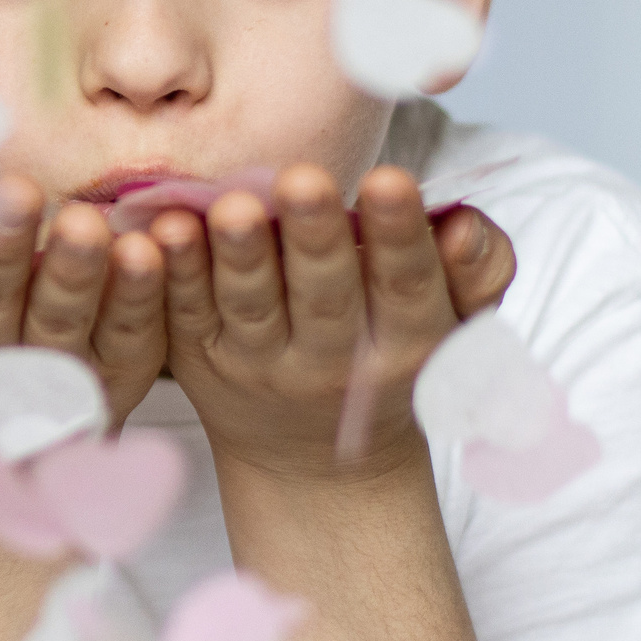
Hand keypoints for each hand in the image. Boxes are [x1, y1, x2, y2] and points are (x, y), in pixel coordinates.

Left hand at [156, 164, 516, 482]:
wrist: (313, 462)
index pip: (405, 287)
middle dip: (315, 237)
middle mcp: (331, 362)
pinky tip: (164, 230)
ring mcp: (259, 366)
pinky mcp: (199, 361)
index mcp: (403, 345)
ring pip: (250, 308)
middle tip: (304, 178)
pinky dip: (175, 275)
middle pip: (324, 297)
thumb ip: (476, 272)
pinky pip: (185, 315)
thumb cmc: (392, 363)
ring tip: (235, 205)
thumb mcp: (455, 328)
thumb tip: (464, 223)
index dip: (398, 237)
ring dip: (239, 256)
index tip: (389, 179)